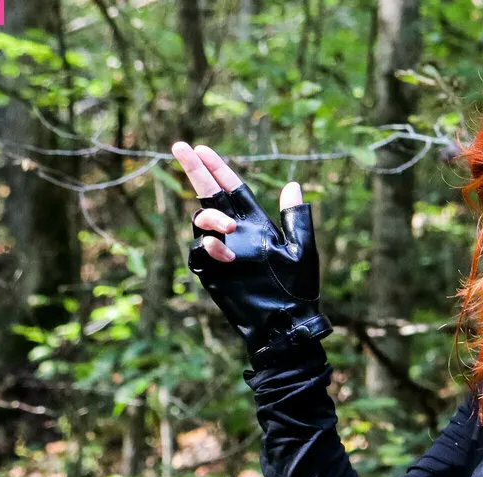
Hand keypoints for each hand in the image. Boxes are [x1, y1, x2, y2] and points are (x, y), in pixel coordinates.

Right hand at [172, 141, 331, 366]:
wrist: (285, 324)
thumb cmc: (297, 290)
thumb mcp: (302, 249)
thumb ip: (295, 218)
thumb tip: (293, 184)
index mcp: (257, 225)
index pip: (233, 190)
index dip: (218, 169)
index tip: (202, 149)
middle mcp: (236, 234)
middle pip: (209, 195)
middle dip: (195, 171)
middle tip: (180, 147)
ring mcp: (222, 251)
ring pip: (202, 221)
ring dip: (211, 216)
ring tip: (228, 227)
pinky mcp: (212, 271)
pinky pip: (198, 251)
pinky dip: (209, 246)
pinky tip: (226, 254)